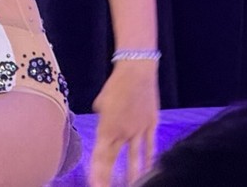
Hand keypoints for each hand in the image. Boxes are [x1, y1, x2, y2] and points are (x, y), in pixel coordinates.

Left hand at [89, 61, 159, 186]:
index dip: (97, 174)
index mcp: (106, 128)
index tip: (95, 186)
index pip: (100, 157)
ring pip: (135, 159)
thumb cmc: (115, 85)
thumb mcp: (100, 102)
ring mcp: (138, 130)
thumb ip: (101, 117)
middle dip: (110, 179)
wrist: (136, 72)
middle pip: (115, 161)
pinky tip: (149, 170)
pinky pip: (150, 146)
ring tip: (132, 186)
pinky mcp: (151, 125)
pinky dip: (150, 159)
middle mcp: (122, 133)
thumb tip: (103, 121)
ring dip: (133, 175)